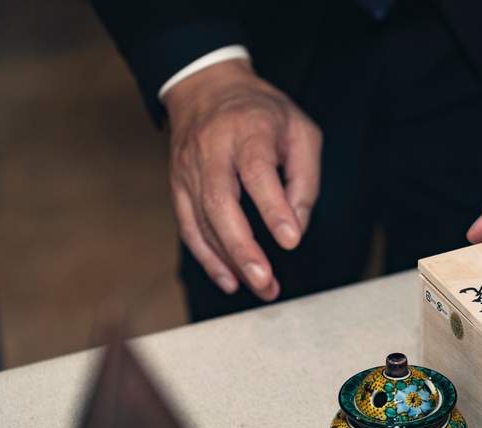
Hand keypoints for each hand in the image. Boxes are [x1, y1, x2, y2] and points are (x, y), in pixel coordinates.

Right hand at [163, 59, 322, 299]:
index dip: (272, 208)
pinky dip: (207, 257)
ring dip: (228, 261)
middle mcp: (211, 148)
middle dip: (243, 248)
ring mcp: (188, 167)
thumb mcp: (300, 131)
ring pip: (200, 220)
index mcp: (248, 128)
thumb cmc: (262, 114)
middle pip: (220, 202)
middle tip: (267, 281)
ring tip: (259, 286)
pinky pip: (187, 226)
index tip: (290, 241)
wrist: (208, 88)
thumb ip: (305, 178)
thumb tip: (297, 225)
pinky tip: (229, 279)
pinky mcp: (177, 184)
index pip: (256, 171)